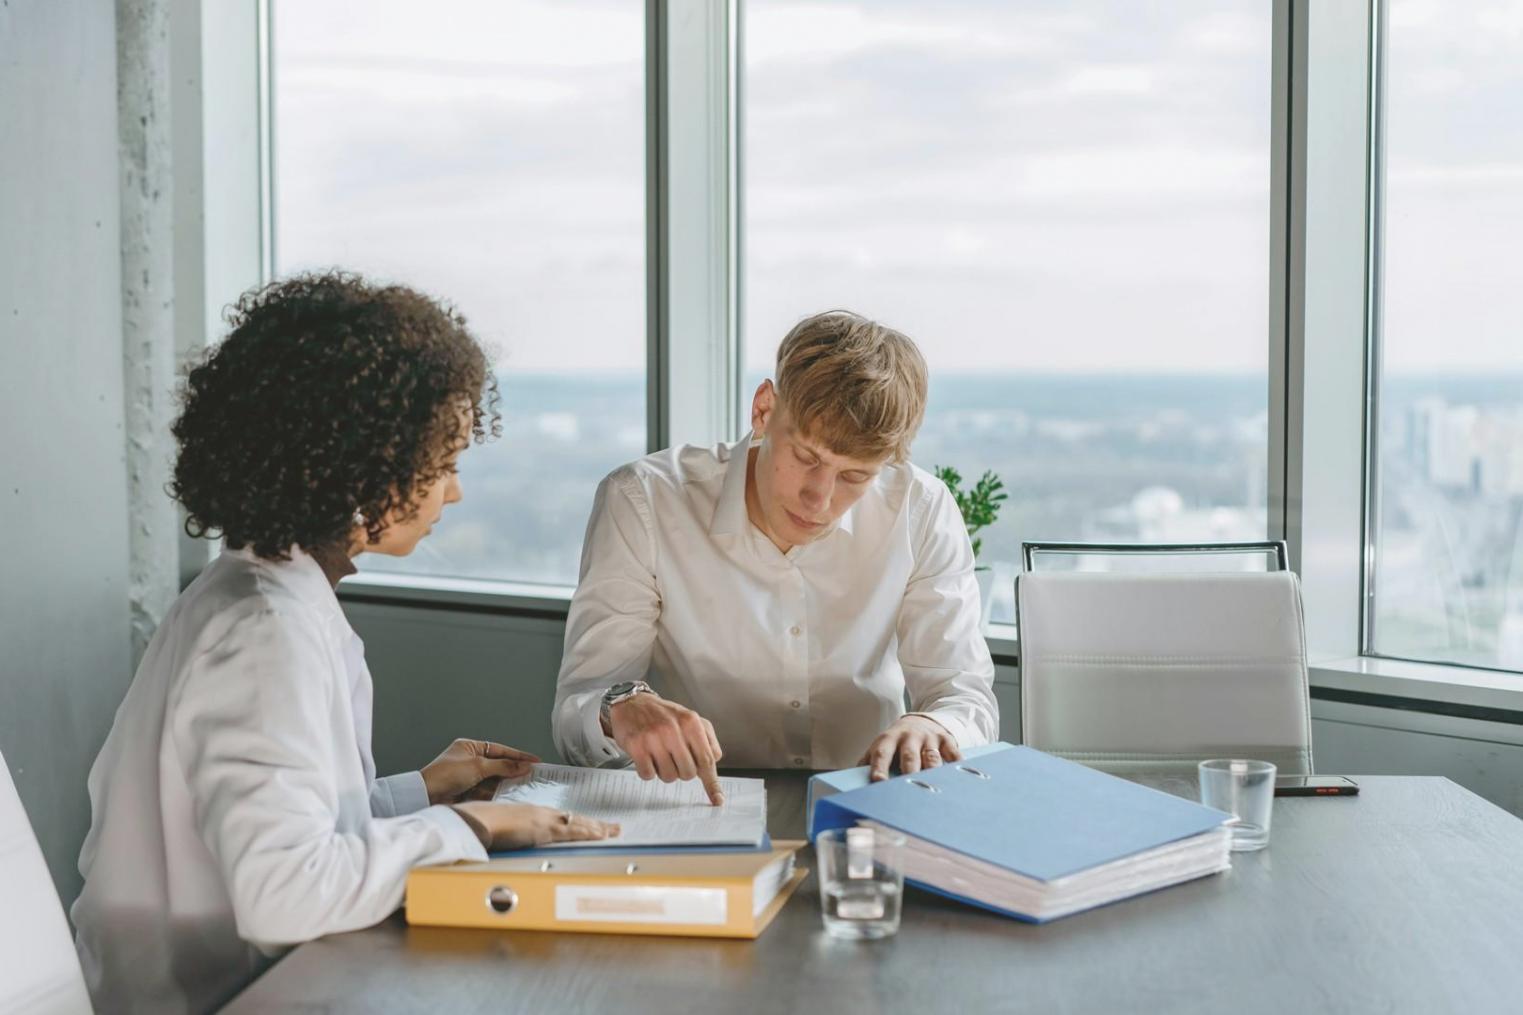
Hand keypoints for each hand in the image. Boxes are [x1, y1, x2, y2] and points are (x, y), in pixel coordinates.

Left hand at [421, 739, 538, 804]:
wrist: (426, 796)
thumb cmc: (444, 775)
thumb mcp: (478, 766)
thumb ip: (503, 766)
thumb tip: (523, 766)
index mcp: (470, 747)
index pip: (500, 750)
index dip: (518, 755)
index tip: (534, 760)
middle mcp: (470, 760)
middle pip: (498, 765)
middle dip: (514, 770)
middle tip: (533, 775)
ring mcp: (469, 776)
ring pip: (494, 779)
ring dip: (507, 783)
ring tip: (524, 786)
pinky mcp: (468, 792)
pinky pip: (488, 791)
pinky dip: (497, 793)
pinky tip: (508, 796)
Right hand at [451, 801, 619, 850]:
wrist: (476, 821)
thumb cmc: (482, 824)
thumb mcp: (502, 828)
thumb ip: (513, 833)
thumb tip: (516, 840)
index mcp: (532, 814)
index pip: (562, 818)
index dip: (578, 822)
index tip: (591, 824)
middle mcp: (542, 814)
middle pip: (574, 819)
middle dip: (594, 824)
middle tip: (613, 827)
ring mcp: (544, 821)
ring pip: (578, 823)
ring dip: (597, 828)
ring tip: (613, 830)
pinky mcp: (544, 830)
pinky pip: (572, 831)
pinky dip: (588, 832)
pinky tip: (600, 835)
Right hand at [608, 695, 724, 804]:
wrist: (632, 703)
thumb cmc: (664, 715)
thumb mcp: (690, 719)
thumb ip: (707, 740)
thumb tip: (713, 764)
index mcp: (691, 722)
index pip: (707, 760)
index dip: (712, 782)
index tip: (717, 799)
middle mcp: (673, 729)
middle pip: (688, 774)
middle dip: (682, 771)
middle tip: (674, 758)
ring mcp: (654, 738)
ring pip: (669, 777)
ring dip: (665, 771)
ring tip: (659, 754)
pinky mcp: (636, 746)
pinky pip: (648, 775)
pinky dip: (648, 771)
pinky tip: (646, 756)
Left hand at [858, 715, 962, 782]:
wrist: (922, 721)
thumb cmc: (896, 742)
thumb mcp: (881, 746)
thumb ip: (868, 763)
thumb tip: (850, 785)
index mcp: (888, 739)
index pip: (881, 754)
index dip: (879, 768)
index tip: (878, 782)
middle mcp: (909, 737)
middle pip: (909, 756)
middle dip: (909, 771)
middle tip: (908, 788)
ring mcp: (929, 738)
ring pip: (932, 758)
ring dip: (932, 772)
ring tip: (934, 788)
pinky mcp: (947, 740)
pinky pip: (954, 754)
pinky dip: (957, 766)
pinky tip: (960, 778)